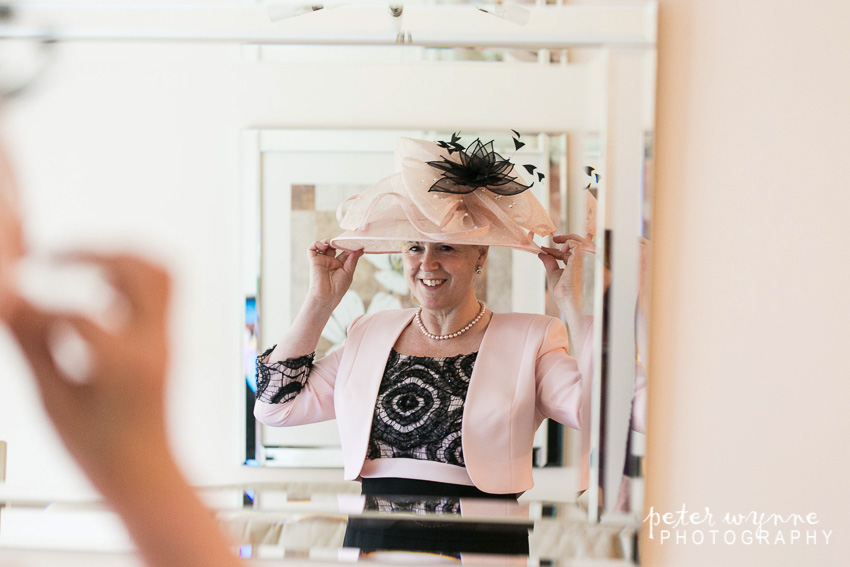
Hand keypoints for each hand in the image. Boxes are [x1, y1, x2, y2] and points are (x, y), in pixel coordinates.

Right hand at [1, 253, 171, 476]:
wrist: (147, 475)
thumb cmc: (101, 452)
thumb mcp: (55, 402)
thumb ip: (34, 348)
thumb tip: (13, 305)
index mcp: (126, 364)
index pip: (78, 312)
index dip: (36, 307)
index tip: (12, 304)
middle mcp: (154, 344)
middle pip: (139, 269)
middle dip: (91, 251)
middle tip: (50, 257)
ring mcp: (167, 340)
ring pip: (161, 272)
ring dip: (119, 257)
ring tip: (78, 264)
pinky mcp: (168, 341)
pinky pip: (161, 291)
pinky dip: (131, 277)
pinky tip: (97, 286)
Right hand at [307, 239, 362, 304]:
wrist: (327, 296)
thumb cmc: (338, 288)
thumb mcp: (348, 272)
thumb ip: (352, 260)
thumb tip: (360, 250)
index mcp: (339, 265)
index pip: (344, 251)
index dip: (348, 246)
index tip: (356, 242)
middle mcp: (330, 261)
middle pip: (333, 246)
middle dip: (338, 242)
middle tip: (343, 240)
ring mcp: (321, 260)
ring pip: (322, 245)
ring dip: (327, 241)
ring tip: (332, 243)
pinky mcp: (313, 261)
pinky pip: (311, 248)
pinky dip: (316, 243)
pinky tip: (324, 246)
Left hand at [538, 233, 588, 313]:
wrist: (568, 302)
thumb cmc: (564, 294)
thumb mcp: (553, 274)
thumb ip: (549, 263)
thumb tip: (541, 254)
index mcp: (578, 267)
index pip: (569, 254)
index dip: (557, 250)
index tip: (545, 249)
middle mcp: (584, 263)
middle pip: (578, 246)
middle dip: (566, 239)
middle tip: (554, 238)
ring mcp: (585, 261)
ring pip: (581, 242)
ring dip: (568, 238)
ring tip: (556, 239)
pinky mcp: (582, 259)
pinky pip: (577, 244)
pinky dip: (568, 242)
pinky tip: (560, 249)